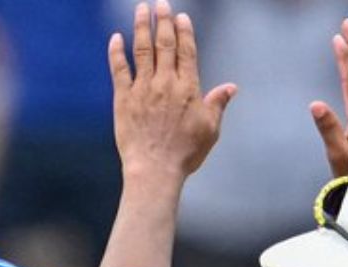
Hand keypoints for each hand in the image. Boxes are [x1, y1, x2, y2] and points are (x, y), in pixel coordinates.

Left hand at [109, 0, 236, 178]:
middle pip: (164, 44)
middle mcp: (165, 83)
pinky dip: (116, 52)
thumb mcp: (210, 129)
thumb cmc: (185, 153)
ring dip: (141, 27)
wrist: (154, 169)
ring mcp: (143, 89)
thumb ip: (217, 104)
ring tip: (140, 9)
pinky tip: (115, 38)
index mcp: (188, 88)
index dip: (184, 32)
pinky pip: (119, 70)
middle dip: (163, 21)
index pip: (186, 51)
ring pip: (142, 50)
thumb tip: (231, 87)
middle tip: (160, 3)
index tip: (181, 17)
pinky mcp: (123, 99)